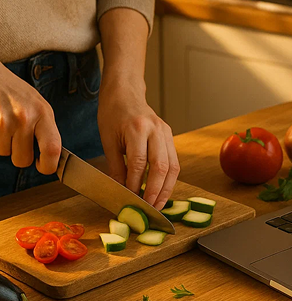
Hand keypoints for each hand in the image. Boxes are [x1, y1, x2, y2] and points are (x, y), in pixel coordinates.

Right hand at [0, 64, 61, 172]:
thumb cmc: (14, 91)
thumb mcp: (37, 104)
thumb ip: (44, 128)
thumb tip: (53, 158)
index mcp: (43, 112)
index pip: (52, 149)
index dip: (49, 165)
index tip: (43, 166)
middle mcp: (24, 117)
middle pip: (23, 160)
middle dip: (18, 154)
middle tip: (16, 137)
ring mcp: (4, 121)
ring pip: (5, 154)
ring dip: (3, 144)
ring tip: (3, 124)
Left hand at [97, 81, 178, 209]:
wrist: (125, 92)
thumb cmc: (113, 114)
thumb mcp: (108, 140)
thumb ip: (116, 166)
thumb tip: (120, 190)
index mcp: (137, 128)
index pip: (139, 163)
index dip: (135, 184)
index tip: (130, 200)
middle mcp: (156, 129)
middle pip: (161, 167)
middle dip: (155, 191)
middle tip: (149, 208)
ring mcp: (166, 132)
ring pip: (173, 166)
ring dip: (166, 188)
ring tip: (158, 204)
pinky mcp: (170, 136)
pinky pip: (174, 162)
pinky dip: (169, 179)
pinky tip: (162, 190)